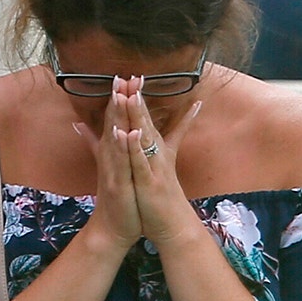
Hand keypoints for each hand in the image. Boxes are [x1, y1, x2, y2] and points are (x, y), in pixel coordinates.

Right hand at [71, 87, 140, 250]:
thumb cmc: (115, 197)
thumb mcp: (107, 167)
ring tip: (121, 96)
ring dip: (117, 117)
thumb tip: (79, 125)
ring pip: (115, 140)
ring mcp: (111, 170)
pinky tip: (128, 132)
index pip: (113, 120)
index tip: (123, 76)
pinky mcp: (117, 183)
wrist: (111, 228)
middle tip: (122, 76)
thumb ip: (94, 144)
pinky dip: (124, 147)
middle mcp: (108, 158)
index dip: (117, 98)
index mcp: (110, 152)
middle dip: (118, 100)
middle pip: (112, 124)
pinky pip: (121, 163)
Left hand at [119, 78, 204, 245]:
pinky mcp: (151, 183)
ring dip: (138, 116)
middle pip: (146, 122)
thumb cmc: (158, 197)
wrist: (172, 225)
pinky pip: (141, 162)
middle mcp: (157, 155)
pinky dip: (135, 148)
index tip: (132, 76)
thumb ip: (144, 150)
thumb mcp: (151, 170)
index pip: (145, 119)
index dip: (138, 98)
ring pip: (145, 137)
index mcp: (154, 150)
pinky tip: (129, 133)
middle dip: (138, 99)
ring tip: (130, 95)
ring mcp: (155, 168)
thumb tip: (138, 134)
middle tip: (132, 75)